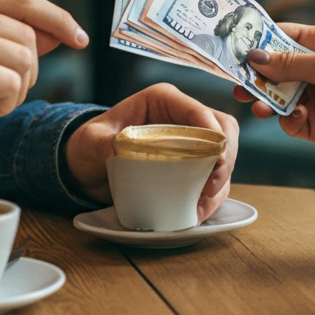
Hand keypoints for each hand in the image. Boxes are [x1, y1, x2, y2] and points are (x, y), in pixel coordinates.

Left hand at [65, 84, 239, 222]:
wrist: (88, 166)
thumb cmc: (90, 144)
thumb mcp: (91, 141)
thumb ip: (101, 143)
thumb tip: (114, 148)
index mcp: (163, 101)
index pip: (199, 111)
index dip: (214, 134)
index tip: (216, 160)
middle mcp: (183, 118)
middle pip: (223, 131)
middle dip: (226, 159)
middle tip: (213, 186)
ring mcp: (191, 142)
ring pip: (224, 156)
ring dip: (220, 183)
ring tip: (203, 207)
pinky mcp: (191, 164)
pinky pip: (213, 178)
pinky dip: (211, 197)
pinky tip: (198, 213)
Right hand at [230, 22, 314, 164]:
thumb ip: (288, 63)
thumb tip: (254, 57)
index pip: (281, 35)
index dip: (258, 40)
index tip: (233, 46)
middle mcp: (313, 69)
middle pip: (272, 69)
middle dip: (255, 76)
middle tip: (238, 83)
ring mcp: (311, 97)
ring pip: (275, 96)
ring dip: (265, 100)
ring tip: (259, 106)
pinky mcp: (311, 124)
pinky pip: (287, 120)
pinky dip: (288, 120)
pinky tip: (300, 118)